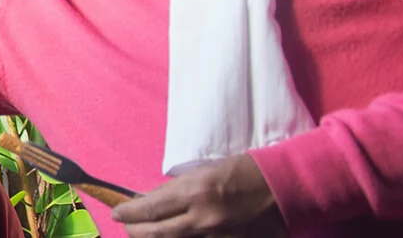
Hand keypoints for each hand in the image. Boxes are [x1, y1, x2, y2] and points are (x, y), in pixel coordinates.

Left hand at [113, 155, 285, 237]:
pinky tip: (174, 237)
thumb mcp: (203, 172)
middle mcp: (203, 219)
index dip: (128, 213)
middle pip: (154, 233)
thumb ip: (175, 189)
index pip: (148, 209)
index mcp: (194, 192)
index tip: (118, 213)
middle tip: (127, 226)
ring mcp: (218, 237)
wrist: (285, 187)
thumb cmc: (243, 172)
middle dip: (135, 230)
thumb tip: (149, 200)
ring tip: (145, 234)